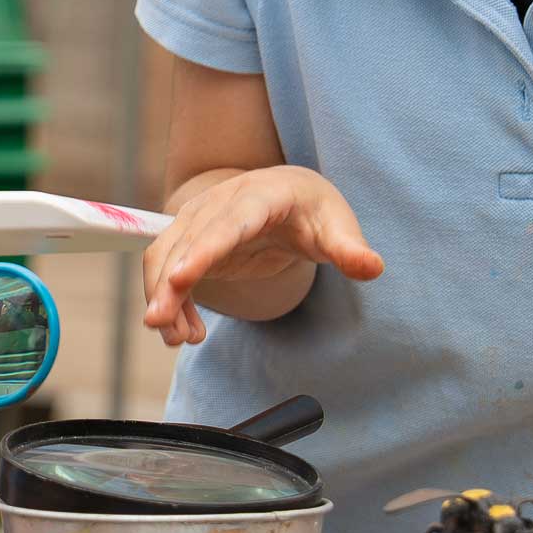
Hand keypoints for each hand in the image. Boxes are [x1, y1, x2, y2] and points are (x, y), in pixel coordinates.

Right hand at [142, 167, 382, 346]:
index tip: (178, 280)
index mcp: (260, 196)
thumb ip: (350, 249)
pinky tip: (185, 331)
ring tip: (178, 338)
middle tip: (160, 326)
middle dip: (166, 285)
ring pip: (165, 256)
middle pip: (185, 243)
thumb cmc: (315, 211)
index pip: (226, 224)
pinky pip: (168, 270)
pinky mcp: (190, 239)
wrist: (292, 194)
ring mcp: (199, 219)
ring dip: (162, 297)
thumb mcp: (337, 227)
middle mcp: (220, 202)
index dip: (201, 251)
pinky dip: (170, 301)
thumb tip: (372, 267)